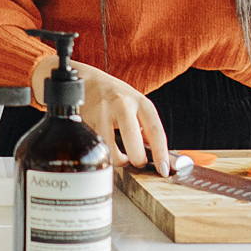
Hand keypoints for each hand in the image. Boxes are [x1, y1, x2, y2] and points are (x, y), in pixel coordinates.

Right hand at [38, 51, 167, 170]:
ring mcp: (103, 113)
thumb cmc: (115, 95)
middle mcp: (122, 106)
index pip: (155, 131)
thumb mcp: (136, 104)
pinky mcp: (87, 121)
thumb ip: (146, 127)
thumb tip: (156, 154)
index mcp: (141, 103)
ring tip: (119, 155)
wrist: (87, 81)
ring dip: (117, 158)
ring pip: (111, 149)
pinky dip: (104, 152)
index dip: (160, 154)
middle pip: (133, 142)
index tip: (163, 170)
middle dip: (137, 159)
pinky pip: (97, 146)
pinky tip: (106, 147)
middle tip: (137, 163)